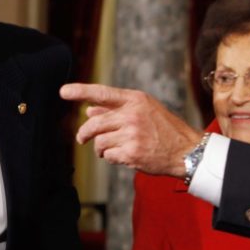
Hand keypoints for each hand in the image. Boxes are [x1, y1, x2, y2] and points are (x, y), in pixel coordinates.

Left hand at [59, 83, 201, 177]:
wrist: (186, 150)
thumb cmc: (165, 129)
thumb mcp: (144, 110)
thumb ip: (117, 109)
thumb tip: (89, 110)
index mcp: (135, 100)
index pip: (102, 93)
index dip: (80, 92)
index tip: (63, 91)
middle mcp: (132, 115)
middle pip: (94, 123)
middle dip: (84, 133)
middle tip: (81, 139)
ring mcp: (132, 134)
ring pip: (99, 142)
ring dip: (101, 148)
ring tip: (112, 149)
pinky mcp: (132, 153)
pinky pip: (108, 155)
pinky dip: (112, 157)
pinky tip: (125, 156)